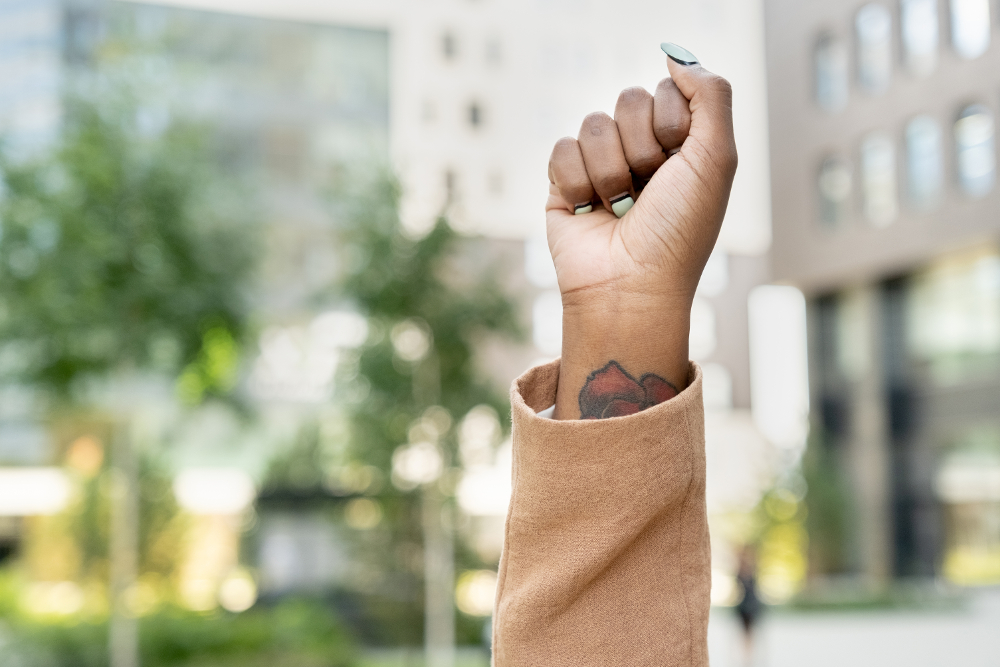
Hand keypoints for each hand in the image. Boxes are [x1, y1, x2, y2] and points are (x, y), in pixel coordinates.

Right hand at [546, 49, 737, 418]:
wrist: (631, 286)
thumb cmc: (680, 230)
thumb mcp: (717, 157)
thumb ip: (710, 93)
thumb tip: (674, 54)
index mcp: (680, 144)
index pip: (664, 91)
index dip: (670, 125)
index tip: (677, 166)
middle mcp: (641, 151)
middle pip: (627, 101)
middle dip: (641, 149)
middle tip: (648, 192)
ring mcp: (600, 165)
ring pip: (593, 124)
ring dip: (611, 172)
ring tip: (620, 209)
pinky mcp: (563, 182)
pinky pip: (561, 148)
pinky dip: (578, 183)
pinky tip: (589, 212)